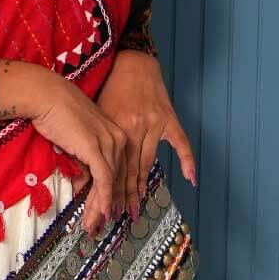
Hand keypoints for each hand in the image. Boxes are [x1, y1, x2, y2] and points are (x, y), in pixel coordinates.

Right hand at [25, 67, 129, 237]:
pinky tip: (99, 214)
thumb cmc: (54, 112)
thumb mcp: (74, 140)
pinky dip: (101, 198)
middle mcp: (118, 138)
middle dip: (106, 205)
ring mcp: (109, 142)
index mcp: (115, 134)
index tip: (105, 212)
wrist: (45, 94)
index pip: (117, 169)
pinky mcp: (96, 148)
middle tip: (98, 226)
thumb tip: (81, 185)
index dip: (111, 194)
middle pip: (116, 179)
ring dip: (100, 207)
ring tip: (92, 226)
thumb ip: (82, 161)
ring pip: (110, 182)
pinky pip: (104, 179)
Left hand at [71, 49, 195, 220]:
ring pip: (147, 162)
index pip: (111, 166)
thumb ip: (96, 140)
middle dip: (124, 195)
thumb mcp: (98, 114)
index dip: (108, 189)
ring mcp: (153, 124)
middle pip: (128, 170)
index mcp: (114, 129)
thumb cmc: (110, 88)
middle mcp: (134, 128)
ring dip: (142, 186)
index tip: (105, 208)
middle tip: (122, 216)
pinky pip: (181, 142)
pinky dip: (187, 160)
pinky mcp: (168, 117)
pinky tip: (191, 179)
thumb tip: (87, 170)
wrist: (131, 62)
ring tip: (138, 205)